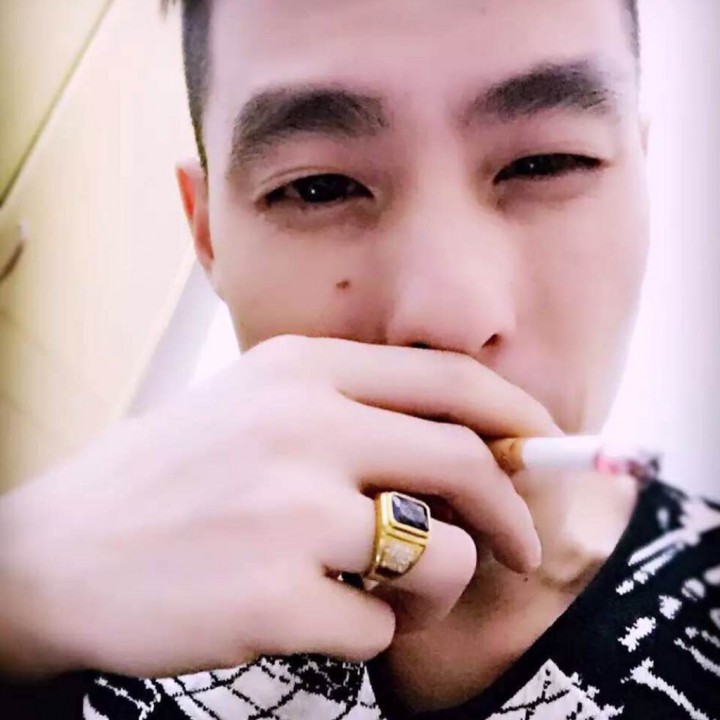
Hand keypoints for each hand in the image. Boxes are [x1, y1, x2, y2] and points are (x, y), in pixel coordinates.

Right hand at [0, 335, 559, 677]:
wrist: (56, 555)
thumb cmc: (170, 481)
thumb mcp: (256, 410)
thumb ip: (354, 417)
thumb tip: (468, 443)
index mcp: (301, 371)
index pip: (449, 380)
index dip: (517, 416)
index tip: (543, 451)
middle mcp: (302, 427)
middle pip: (466, 462)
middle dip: (511, 513)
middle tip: (520, 547)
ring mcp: (290, 512)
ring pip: (442, 557)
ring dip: (431, 587)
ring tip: (379, 591)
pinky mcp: (274, 597)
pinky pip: (379, 626)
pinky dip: (366, 632)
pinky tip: (308, 616)